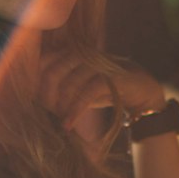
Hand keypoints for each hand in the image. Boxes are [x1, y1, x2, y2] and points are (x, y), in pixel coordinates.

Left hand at [37, 48, 164, 131]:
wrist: (142, 91)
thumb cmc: (107, 89)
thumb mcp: (80, 87)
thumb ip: (60, 87)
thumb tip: (36, 98)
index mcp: (72, 53)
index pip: (44, 63)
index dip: (37, 85)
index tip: (40, 104)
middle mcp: (83, 54)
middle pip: (52, 73)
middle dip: (48, 97)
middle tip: (50, 114)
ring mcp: (97, 63)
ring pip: (68, 83)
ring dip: (62, 107)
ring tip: (62, 122)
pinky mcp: (110, 76)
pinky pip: (86, 93)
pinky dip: (75, 111)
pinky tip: (69, 124)